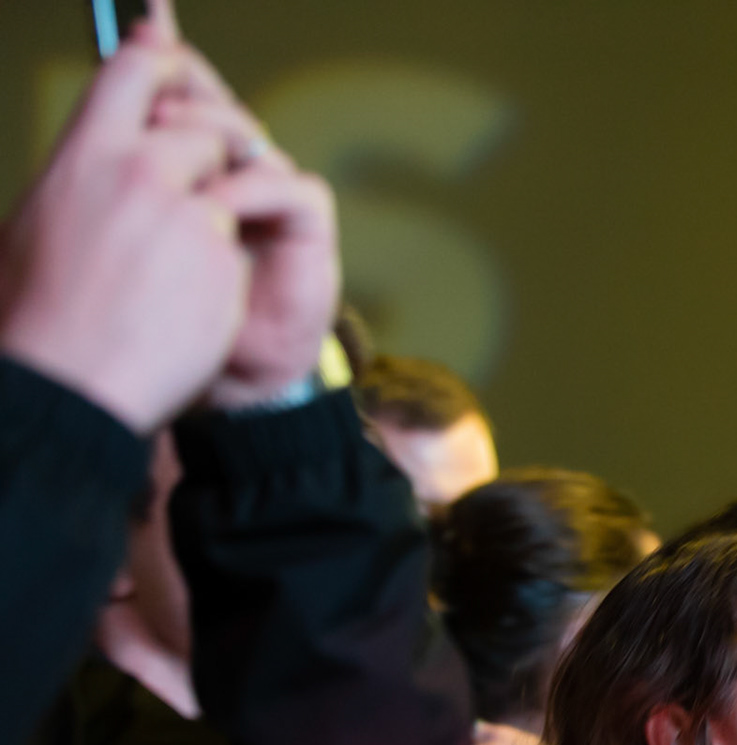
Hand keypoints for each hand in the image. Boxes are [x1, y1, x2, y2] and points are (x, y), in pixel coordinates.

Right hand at [0, 19, 245, 431]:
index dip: (163, 57)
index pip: (135, 72)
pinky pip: (239, 239)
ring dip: (221, 208)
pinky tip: (196, 294)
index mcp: (83, 157)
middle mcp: (137, 175)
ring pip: (230, 183)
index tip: (174, 53)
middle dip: (212, 148)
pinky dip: (226, 259)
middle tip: (205, 179)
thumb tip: (107, 145)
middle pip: (203, 126)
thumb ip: (85, 175)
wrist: (74, 385)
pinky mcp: (223, 261)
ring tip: (187, 254)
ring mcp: (187, 217)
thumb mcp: (42, 223)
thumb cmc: (44, 313)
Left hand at [153, 45, 339, 409]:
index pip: (186, 98)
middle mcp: (237, 178)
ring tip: (179, 160)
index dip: (169, 73)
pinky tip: (217, 206)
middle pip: (221, 107)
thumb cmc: (175, 317)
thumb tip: (112, 126)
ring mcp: (275, 203)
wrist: (228, 378)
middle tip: (157, 113)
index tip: (141, 60)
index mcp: (191, 172)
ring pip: (255, 139)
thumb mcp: (137, 239)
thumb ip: (131, 182)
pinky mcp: (310, 232)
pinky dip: (254, 190)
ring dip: (216, 139)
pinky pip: (293, 188)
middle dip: (189, 99)